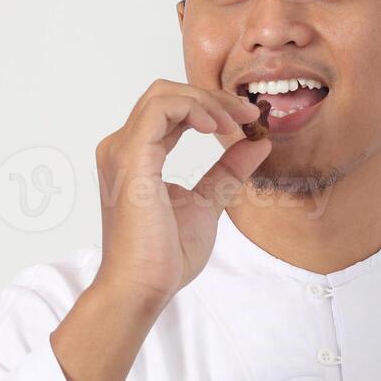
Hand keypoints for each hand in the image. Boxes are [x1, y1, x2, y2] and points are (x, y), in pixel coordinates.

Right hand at [51, 79, 268, 380]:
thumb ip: (227, 171)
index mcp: (137, 155)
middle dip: (213, 97)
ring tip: (236, 124)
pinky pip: (162, 110)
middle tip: (248, 116)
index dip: (212, 106)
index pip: (171, 109)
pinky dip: (194, 109)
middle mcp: (123, 147)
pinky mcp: (132, 159)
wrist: (144, 287)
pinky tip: (218, 127)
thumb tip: (257, 143)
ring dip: (207, 101)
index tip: (249, 121)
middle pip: (167, 94)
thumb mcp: (208, 202)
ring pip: (164, 94)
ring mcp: (123, 151)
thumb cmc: (163, 255)